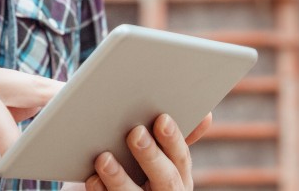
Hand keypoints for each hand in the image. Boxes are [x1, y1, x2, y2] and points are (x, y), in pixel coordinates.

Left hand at [83, 113, 212, 190]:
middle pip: (165, 178)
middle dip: (151, 156)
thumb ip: (171, 137)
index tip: (162, 118)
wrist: (107, 190)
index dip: (173, 139)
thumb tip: (206, 115)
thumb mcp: (156, 152)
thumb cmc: (133, 162)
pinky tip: (92, 177)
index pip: (181, 158)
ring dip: (120, 178)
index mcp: (178, 174)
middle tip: (135, 133)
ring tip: (104, 158)